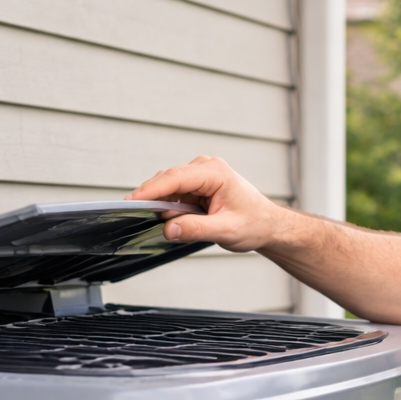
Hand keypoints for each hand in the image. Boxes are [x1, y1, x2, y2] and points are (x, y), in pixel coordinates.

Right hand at [127, 156, 291, 252]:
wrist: (269, 225)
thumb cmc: (255, 224)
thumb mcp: (227, 230)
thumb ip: (197, 229)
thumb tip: (169, 229)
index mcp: (215, 172)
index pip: (175, 178)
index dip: (151, 190)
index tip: (131, 201)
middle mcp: (206, 168)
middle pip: (168, 180)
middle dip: (153, 199)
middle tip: (137, 217)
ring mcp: (201, 176)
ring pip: (169, 188)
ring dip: (163, 206)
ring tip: (166, 225)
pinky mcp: (197, 186)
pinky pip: (175, 195)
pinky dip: (170, 208)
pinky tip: (173, 221)